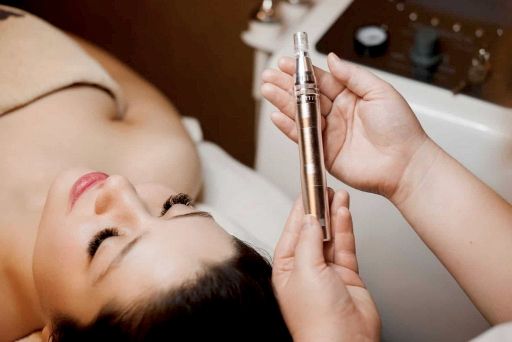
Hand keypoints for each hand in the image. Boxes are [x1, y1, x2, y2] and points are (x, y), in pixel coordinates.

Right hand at [261, 53, 429, 199]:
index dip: (303, 72)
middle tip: (270, 75)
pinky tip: (277, 116)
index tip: (288, 63)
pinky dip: (289, 127)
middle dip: (287, 85)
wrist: (404, 164)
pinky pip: (302, 137)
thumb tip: (332, 59)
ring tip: (267, 90)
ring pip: (301, 114)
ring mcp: (329, 133)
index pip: (321, 80)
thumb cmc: (400, 129)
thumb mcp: (380, 91)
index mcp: (350, 96)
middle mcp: (337, 114)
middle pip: (306, 96)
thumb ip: (353, 75)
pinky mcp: (324, 152)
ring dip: (283, 102)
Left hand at [272, 190, 379, 340]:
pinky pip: (345, 246)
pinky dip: (345, 228)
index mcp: (286, 269)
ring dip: (334, 215)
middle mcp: (306, 269)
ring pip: (330, 236)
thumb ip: (308, 241)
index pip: (292, 231)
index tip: (307, 190)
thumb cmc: (316, 319)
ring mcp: (327, 271)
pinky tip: (345, 212)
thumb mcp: (305, 271)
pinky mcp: (347, 275)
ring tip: (338, 194)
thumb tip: (310, 220)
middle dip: (318, 209)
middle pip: (312, 231)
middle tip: (325, 188)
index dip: (300, 210)